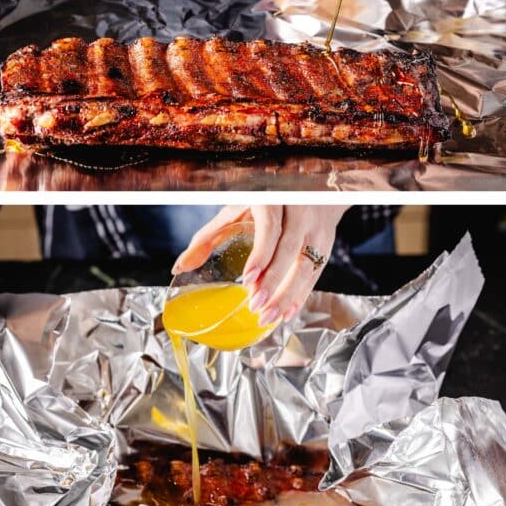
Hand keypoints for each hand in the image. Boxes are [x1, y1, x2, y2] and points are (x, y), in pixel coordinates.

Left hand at [173, 205, 347, 326]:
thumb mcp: (235, 210)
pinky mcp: (327, 244)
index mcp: (274, 200)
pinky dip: (302, 295)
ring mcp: (317, 229)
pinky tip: (287, 312)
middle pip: (290, 251)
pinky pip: (316, 273)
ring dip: (288, 294)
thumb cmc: (265, 201)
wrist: (311, 188)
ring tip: (269, 316)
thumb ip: (208, 236)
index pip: (271, 229)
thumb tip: (179, 268)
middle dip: (273, 282)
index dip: (261, 255)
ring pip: (307, 266)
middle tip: (255, 306)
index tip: (248, 280)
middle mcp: (300, 213)